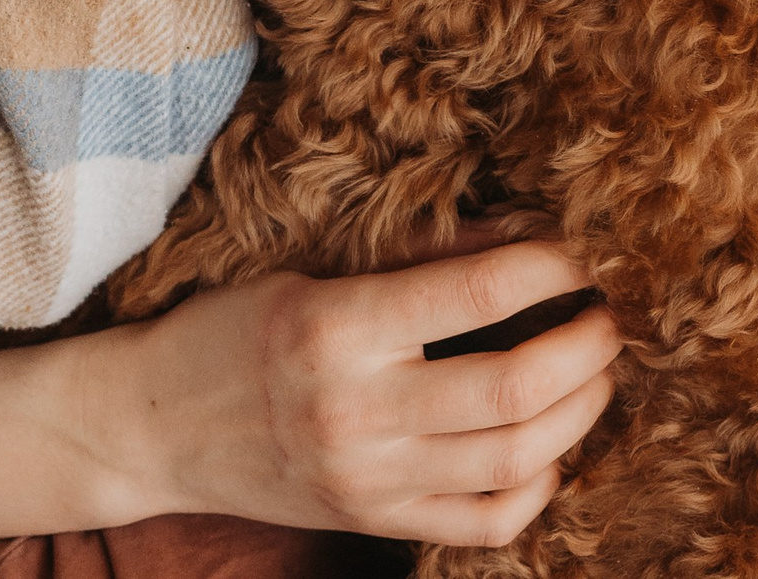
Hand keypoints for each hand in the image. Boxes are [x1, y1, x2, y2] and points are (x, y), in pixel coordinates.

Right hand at [87, 242, 623, 543]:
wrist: (152, 429)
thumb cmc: (227, 333)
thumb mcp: (308, 275)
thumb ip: (413, 263)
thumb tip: (521, 236)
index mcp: (336, 328)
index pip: (475, 294)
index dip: (548, 269)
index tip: (577, 257)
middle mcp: (357, 410)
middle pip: (515, 388)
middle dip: (586, 348)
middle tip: (606, 319)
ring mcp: (370, 478)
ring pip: (518, 457)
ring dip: (580, 411)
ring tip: (592, 373)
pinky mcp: (375, 521)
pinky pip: (488, 520)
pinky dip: (538, 484)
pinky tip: (544, 446)